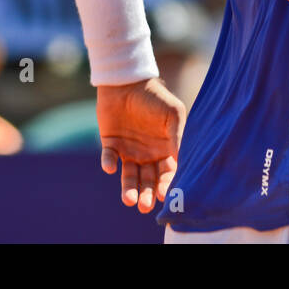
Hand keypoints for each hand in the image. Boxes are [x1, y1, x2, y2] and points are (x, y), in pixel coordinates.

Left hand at [95, 77, 185, 212]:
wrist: (128, 81)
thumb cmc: (155, 96)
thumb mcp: (173, 113)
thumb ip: (177, 136)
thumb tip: (180, 160)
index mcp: (165, 149)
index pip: (167, 173)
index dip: (167, 185)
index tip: (165, 195)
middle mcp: (147, 154)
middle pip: (148, 181)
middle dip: (148, 194)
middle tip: (145, 207)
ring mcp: (129, 151)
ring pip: (129, 177)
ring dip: (129, 189)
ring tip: (129, 200)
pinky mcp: (111, 144)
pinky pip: (109, 158)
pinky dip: (108, 163)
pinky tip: (110, 167)